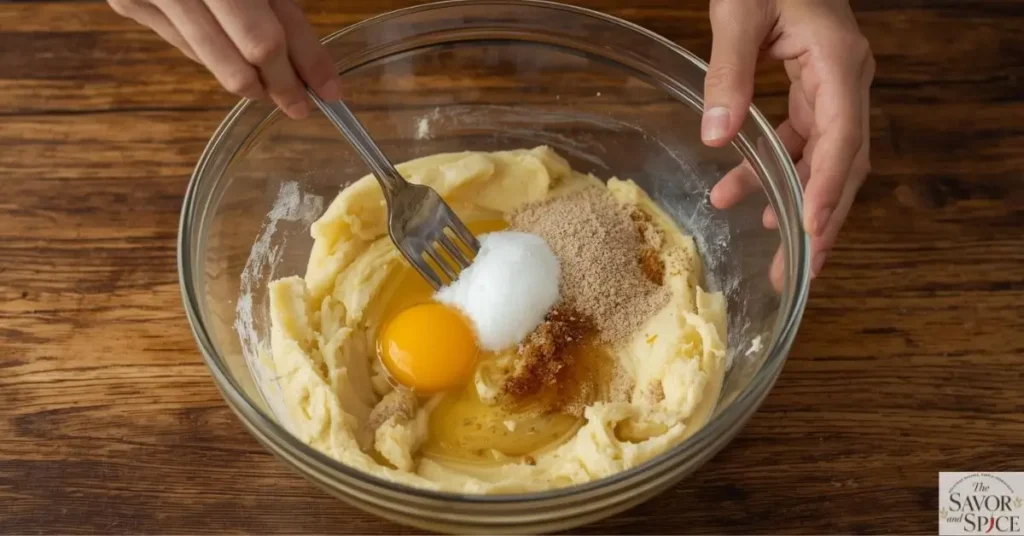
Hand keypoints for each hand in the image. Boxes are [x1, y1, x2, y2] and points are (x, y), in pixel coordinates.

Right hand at [108, 0, 341, 117]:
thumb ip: (282, 4)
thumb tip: (307, 58)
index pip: (270, 37)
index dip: (306, 65)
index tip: (330, 90)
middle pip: (242, 61)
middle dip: (279, 86)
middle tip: (301, 104)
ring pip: (212, 61)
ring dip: (249, 78)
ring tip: (273, 81)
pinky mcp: (129, 4)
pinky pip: (185, 44)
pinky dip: (217, 54)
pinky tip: (234, 50)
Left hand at [702, 0, 874, 288]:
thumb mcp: (738, 14)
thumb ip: (728, 73)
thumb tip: (717, 137)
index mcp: (837, 64)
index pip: (841, 140)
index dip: (827, 191)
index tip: (811, 234)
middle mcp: (845, 81)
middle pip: (843, 164)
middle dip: (822, 220)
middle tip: (800, 271)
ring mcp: (831, 86)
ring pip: (822, 159)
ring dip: (794, 201)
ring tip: (769, 248)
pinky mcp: (812, 88)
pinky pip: (800, 141)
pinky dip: (776, 170)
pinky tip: (745, 193)